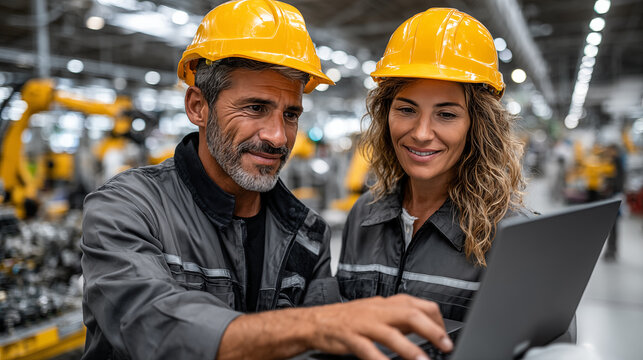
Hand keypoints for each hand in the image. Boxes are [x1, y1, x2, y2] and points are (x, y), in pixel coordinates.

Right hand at [305, 294, 452, 359]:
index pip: (420, 305)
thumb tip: (427, 326)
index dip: (437, 321)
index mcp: (388, 303)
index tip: (446, 337)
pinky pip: (368, 350)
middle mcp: (378, 311)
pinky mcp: (351, 338)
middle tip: (446, 346)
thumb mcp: (378, 312)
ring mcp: (365, 324)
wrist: (319, 321)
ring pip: (391, 334)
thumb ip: (401, 317)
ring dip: (411, 350)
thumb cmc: (350, 318)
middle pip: (411, 315)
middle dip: (432, 331)